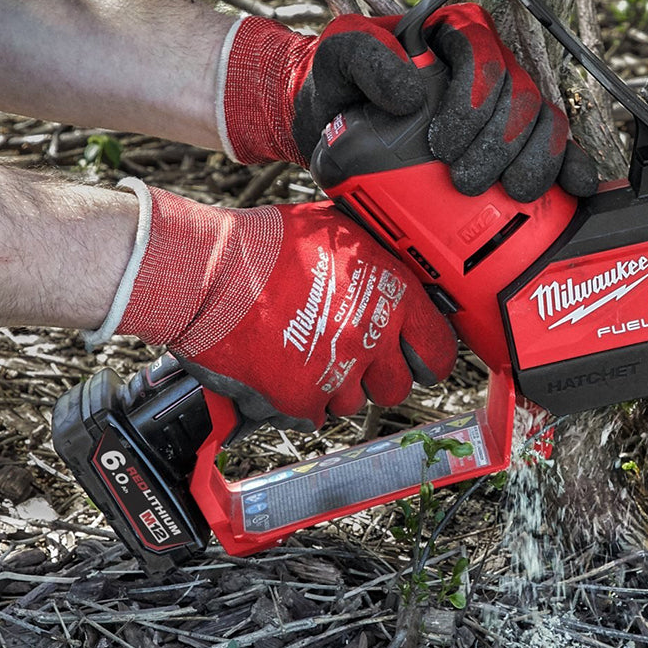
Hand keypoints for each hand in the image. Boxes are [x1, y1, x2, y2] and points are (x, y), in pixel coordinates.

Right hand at [97, 183, 457, 429]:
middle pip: (397, 387)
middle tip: (352, 356)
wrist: (209, 273)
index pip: (438, 349)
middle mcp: (371, 337)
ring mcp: (337, 373)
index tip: (416, 357)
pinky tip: (281, 369)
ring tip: (305, 352)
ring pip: (353, 403)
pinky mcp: (299, 400)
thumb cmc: (267, 246)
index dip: (427, 356)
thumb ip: (377, 261)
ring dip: (335, 387)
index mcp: (391, 294)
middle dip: (378, 375)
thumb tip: (398, 273)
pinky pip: (313, 416)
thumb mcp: (339, 231)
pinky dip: (298, 401)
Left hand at [220, 7, 597, 201]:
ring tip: (507, 194)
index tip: (441, 146)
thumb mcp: (337, 56)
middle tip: (464, 182)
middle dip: (500, 144)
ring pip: (544, 124)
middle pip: (521, 97)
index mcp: (455, 35)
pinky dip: (569, 168)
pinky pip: (557, 150)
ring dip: (534, 161)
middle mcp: (490, 68)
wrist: (335, 125)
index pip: (484, 57)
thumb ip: (364, 56)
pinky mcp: (515, 143)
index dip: (475, 101)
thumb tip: (411, 91)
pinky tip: (573, 189)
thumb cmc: (339, 83)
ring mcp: (507, 107)